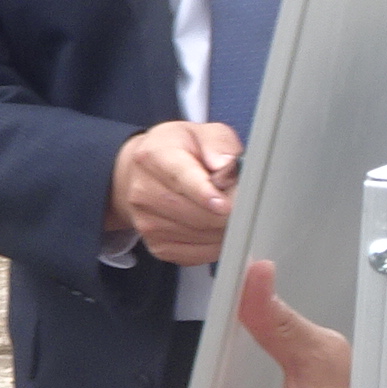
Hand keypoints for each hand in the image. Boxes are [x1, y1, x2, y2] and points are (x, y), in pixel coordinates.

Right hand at [104, 119, 243, 265]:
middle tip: (244, 200)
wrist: (142, 174)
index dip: (205, 194)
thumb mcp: (201, 133)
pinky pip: (199, 254)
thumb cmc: (178, 151)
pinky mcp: (158, 246)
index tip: (225, 204)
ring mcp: (148, 222)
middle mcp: (144, 191)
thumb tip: (225, 166)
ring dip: (225, 227)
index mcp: (155, 156)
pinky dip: (216, 244)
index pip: (182, 178)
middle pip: (197, 214)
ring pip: (202, 235)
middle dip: (230, 211)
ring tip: (228, 209)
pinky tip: (216, 226)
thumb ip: (218, 143)